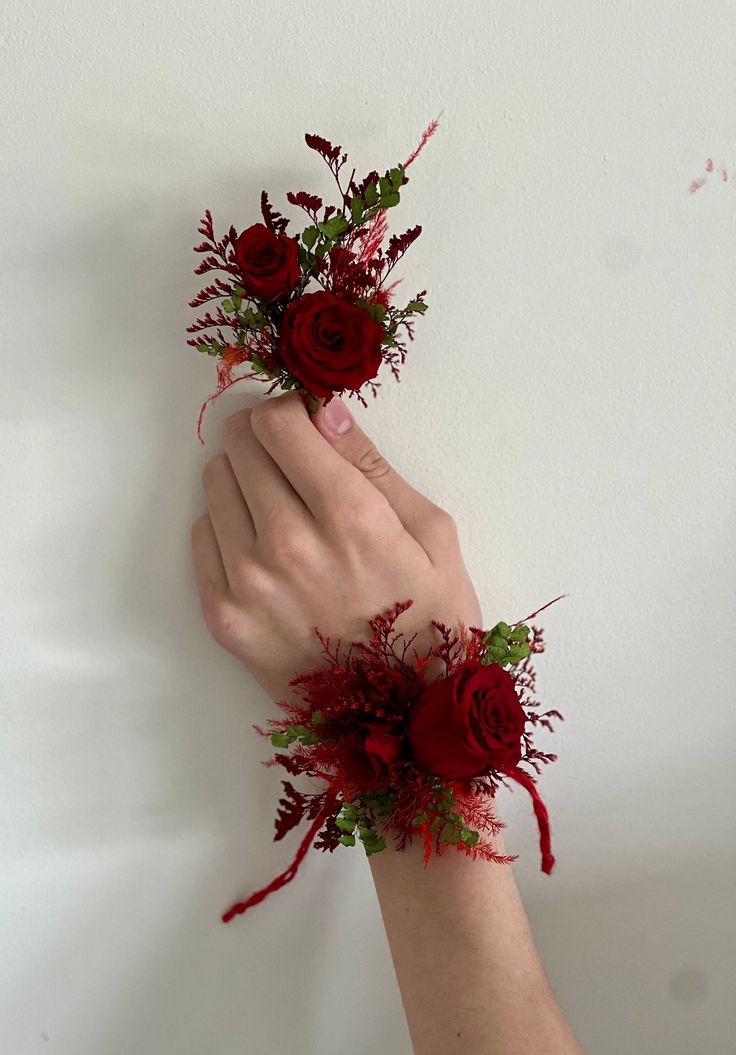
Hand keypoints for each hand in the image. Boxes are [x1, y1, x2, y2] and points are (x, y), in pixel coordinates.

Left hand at [191, 393, 481, 700]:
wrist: (405, 721)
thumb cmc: (432, 622)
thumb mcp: (432, 534)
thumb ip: (373, 465)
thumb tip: (325, 411)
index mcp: (349, 516)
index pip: (277, 422)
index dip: (290, 411)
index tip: (304, 424)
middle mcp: (288, 544)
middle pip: (239, 443)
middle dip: (266, 439)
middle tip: (294, 462)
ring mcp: (248, 584)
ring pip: (215, 483)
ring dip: (245, 481)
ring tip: (285, 512)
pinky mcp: (224, 618)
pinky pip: (201, 536)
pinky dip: (227, 529)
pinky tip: (267, 552)